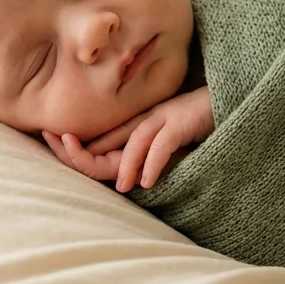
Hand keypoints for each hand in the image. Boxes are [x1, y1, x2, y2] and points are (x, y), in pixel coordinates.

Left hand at [44, 86, 214, 192]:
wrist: (228, 98)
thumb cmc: (195, 120)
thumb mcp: (163, 141)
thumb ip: (138, 151)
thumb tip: (111, 173)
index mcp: (137, 126)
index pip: (101, 142)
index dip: (76, 149)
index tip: (56, 146)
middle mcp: (147, 120)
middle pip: (111, 139)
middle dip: (83, 148)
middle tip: (64, 150)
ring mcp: (165, 119)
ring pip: (136, 141)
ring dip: (125, 164)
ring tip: (120, 186)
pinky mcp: (183, 123)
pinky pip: (164, 144)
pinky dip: (153, 162)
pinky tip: (147, 182)